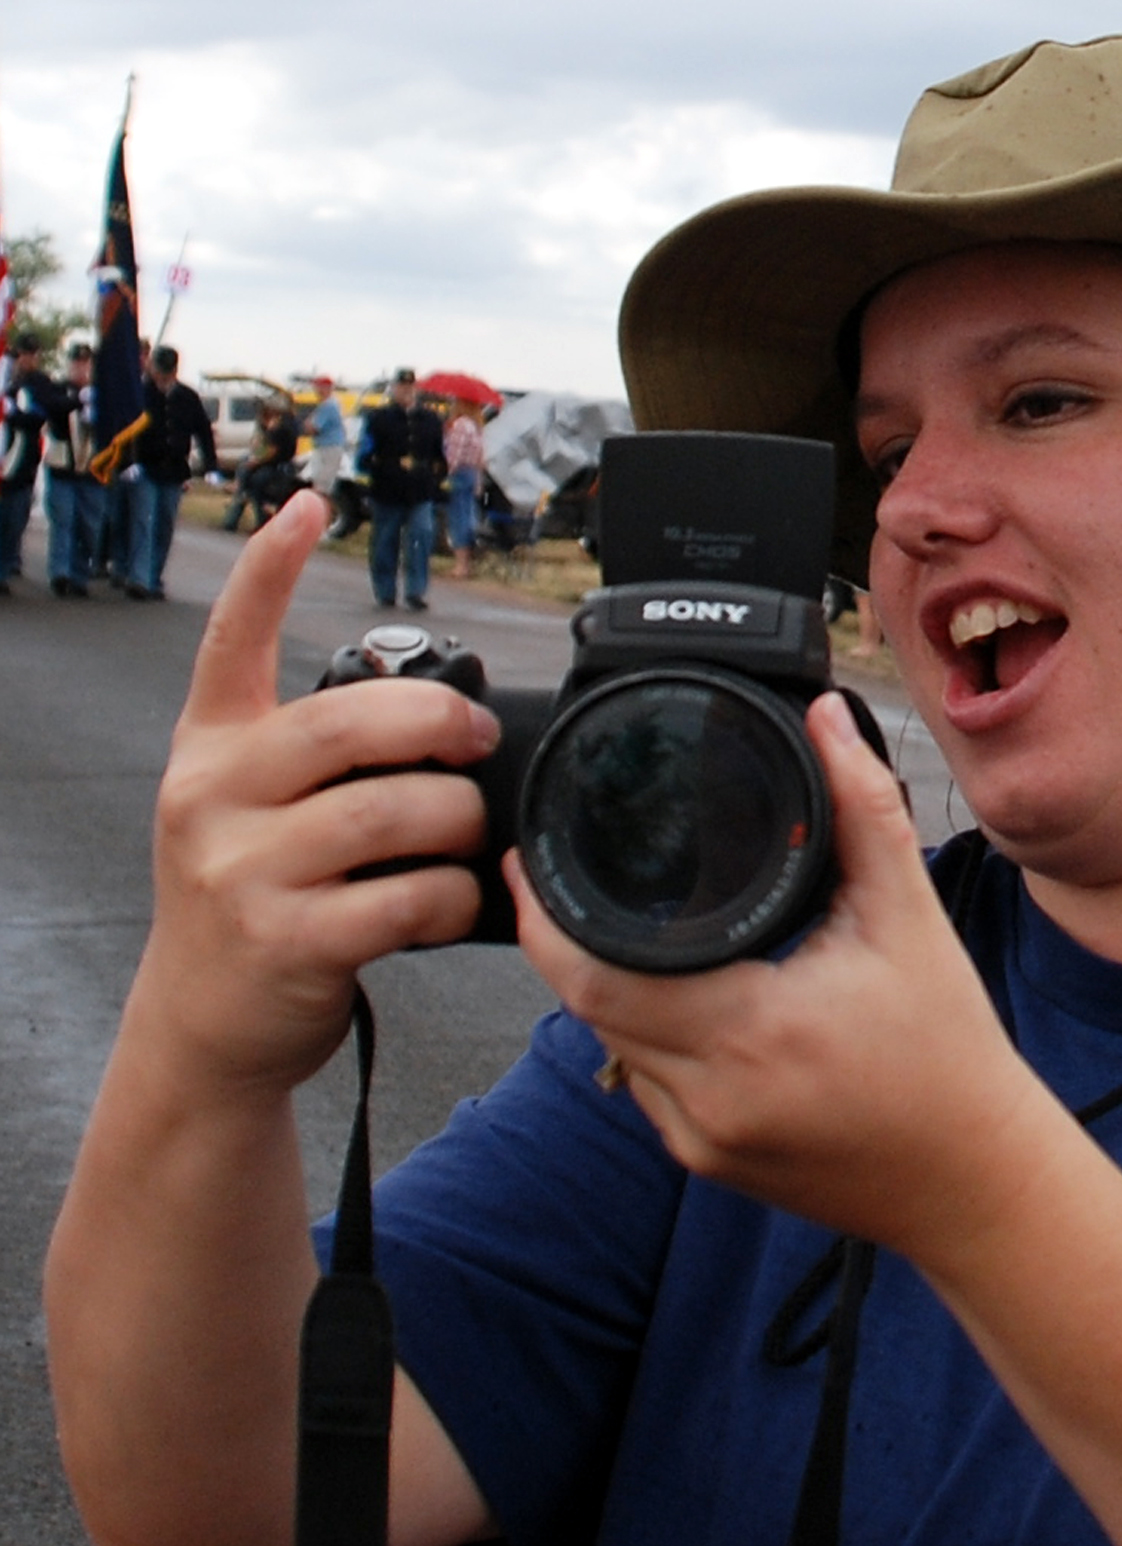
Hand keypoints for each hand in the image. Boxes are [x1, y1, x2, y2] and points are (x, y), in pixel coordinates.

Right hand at [135, 489, 501, 1095]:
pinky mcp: (285, 940)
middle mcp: (213, 796)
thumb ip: (315, 760)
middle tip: (475, 740)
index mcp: (211, 748)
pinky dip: (450, 897)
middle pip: (345, 724)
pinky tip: (454, 902)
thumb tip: (438, 721)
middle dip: (436, 723)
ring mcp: (242, 870)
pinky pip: (403, 900)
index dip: (270, 569)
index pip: (231, 641)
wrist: (205, 1022)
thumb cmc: (256, 902)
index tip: (306, 506)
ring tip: (466, 836)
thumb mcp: (250, 812)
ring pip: (388, 812)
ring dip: (455, 821)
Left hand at [508, 692, 1048, 1255]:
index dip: (545, 916)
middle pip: (587, 1006)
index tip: (530, 861)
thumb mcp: (910, 922)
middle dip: (565, 942)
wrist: (974, 1181)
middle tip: (558, 882)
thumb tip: (821, 721)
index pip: (595, 973)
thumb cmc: (950, 1055)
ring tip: (625, 931)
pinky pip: (647, 1085)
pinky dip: (650, 1038)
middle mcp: (710, 1096)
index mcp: (751, 1030)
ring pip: (613, 1047)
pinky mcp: (707, 1162)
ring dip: (607, 990)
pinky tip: (686, 1004)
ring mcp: (701, 1139)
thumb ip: (860, 811)